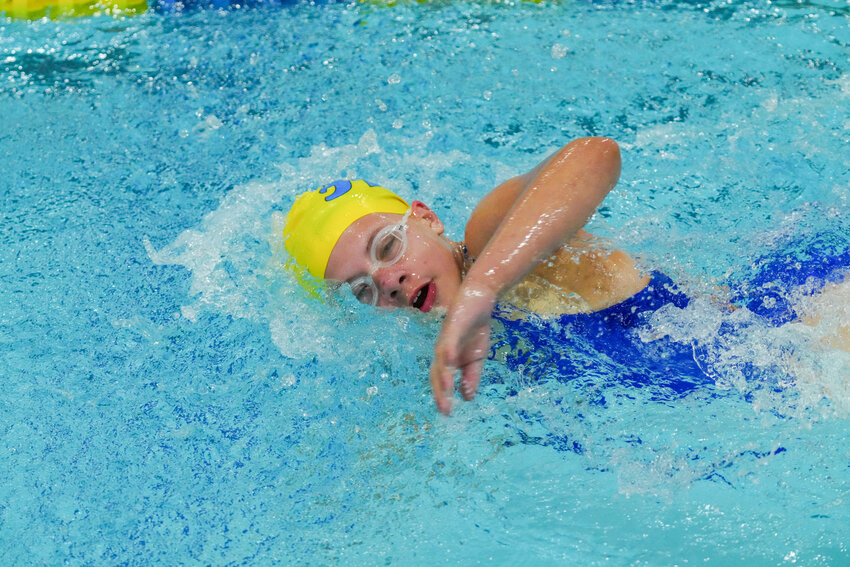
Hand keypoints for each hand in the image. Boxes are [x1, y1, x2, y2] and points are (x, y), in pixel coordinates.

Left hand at [429, 282, 496, 414]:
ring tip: (447, 391)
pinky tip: (449, 361)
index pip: (441, 380)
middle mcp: (442, 351)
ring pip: (441, 360)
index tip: (447, 414)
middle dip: (440, 392)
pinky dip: (448, 351)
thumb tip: (467, 398)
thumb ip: (471, 377)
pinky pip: (448, 341)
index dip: (442, 396)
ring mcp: (446, 339)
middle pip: (436, 373)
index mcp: (448, 360)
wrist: (481, 302)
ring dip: (443, 376)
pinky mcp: (452, 327)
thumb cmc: (475, 329)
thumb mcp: (477, 358)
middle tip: (445, 410)